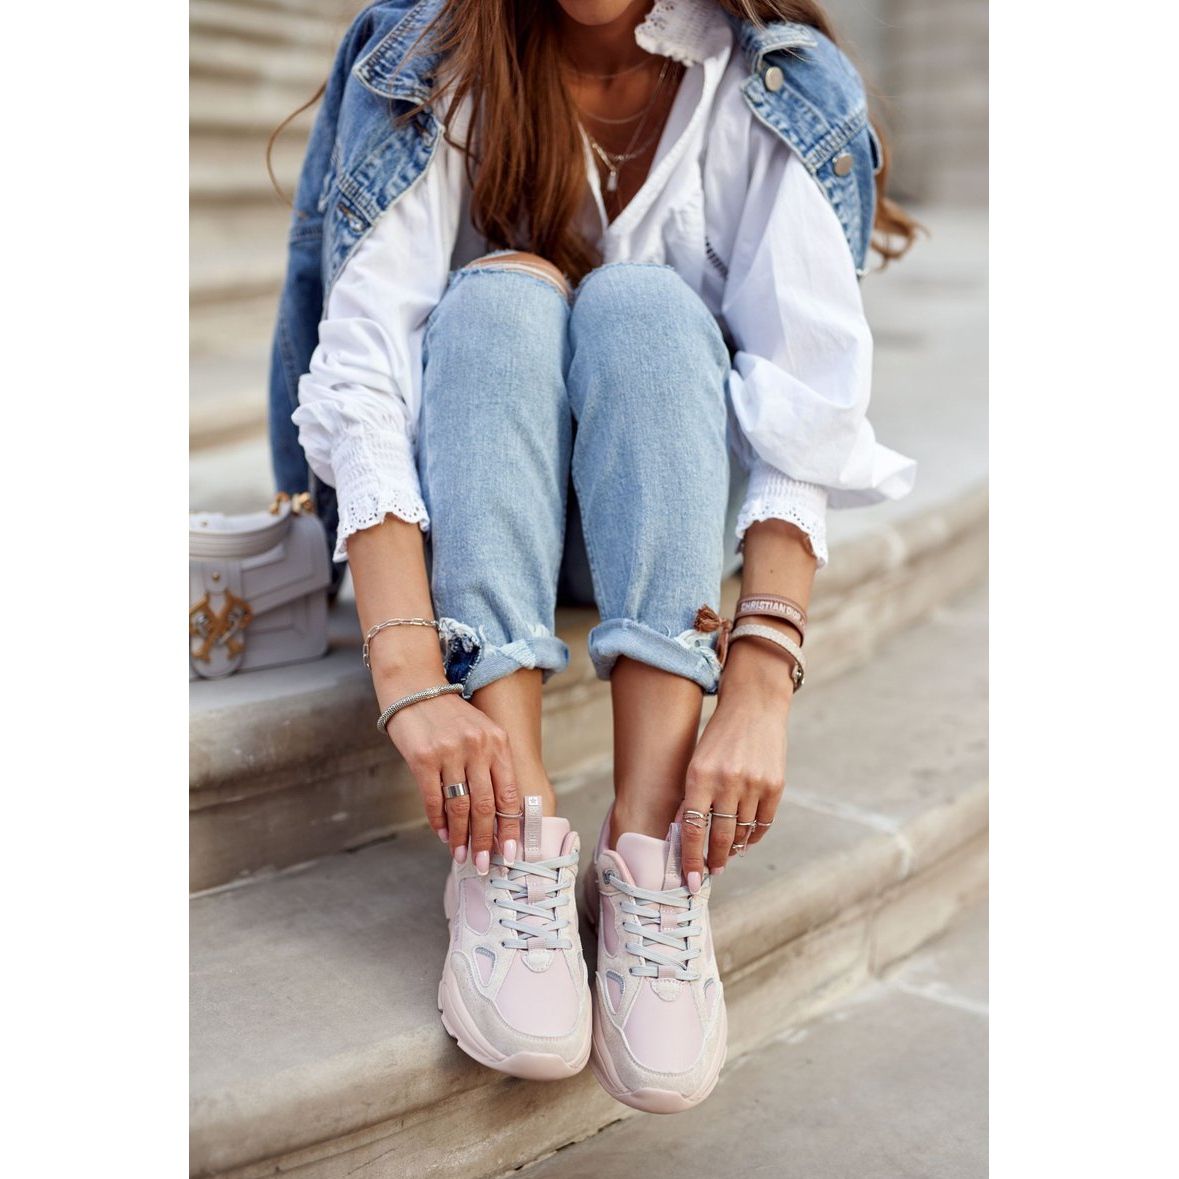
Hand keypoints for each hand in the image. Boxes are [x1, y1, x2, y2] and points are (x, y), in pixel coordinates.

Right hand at [381, 686, 519, 872]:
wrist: (415, 688)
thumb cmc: (450, 716)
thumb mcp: (480, 732)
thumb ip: (491, 765)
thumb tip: (495, 813)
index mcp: (498, 742)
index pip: (509, 793)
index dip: (510, 826)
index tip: (511, 851)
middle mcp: (478, 747)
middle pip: (486, 805)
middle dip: (486, 839)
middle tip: (486, 864)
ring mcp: (450, 753)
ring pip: (460, 807)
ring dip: (461, 836)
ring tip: (462, 855)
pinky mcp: (424, 759)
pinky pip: (434, 799)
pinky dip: (438, 821)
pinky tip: (442, 834)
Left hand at [681, 639, 793, 880]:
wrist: (753, 707)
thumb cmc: (718, 737)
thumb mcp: (696, 762)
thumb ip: (692, 798)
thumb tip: (684, 835)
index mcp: (699, 776)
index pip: (691, 829)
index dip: (690, 859)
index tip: (689, 881)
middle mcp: (726, 782)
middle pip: (719, 837)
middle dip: (713, 861)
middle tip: (709, 874)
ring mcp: (753, 785)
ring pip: (741, 832)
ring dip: (732, 848)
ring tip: (725, 855)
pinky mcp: (775, 786)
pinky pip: (763, 823)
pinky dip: (753, 836)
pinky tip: (745, 841)